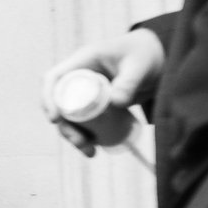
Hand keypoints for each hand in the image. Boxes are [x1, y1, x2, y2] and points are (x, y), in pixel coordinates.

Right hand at [42, 27, 163, 147]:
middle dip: (65, 126)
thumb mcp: (140, 67)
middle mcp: (79, 77)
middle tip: (80, 142)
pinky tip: (95, 148)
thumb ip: (129, 82)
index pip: (54, 79)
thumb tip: (115, 104)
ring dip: (75, 135)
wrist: (159, 59)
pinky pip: (84, 121)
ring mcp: (86, 92)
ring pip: (70, 116)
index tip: (56, 119)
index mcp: (83, 62)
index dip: (49, 98)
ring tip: (90, 152)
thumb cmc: (146, 55)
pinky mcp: (96, 104)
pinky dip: (87, 135)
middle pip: (59, 103)